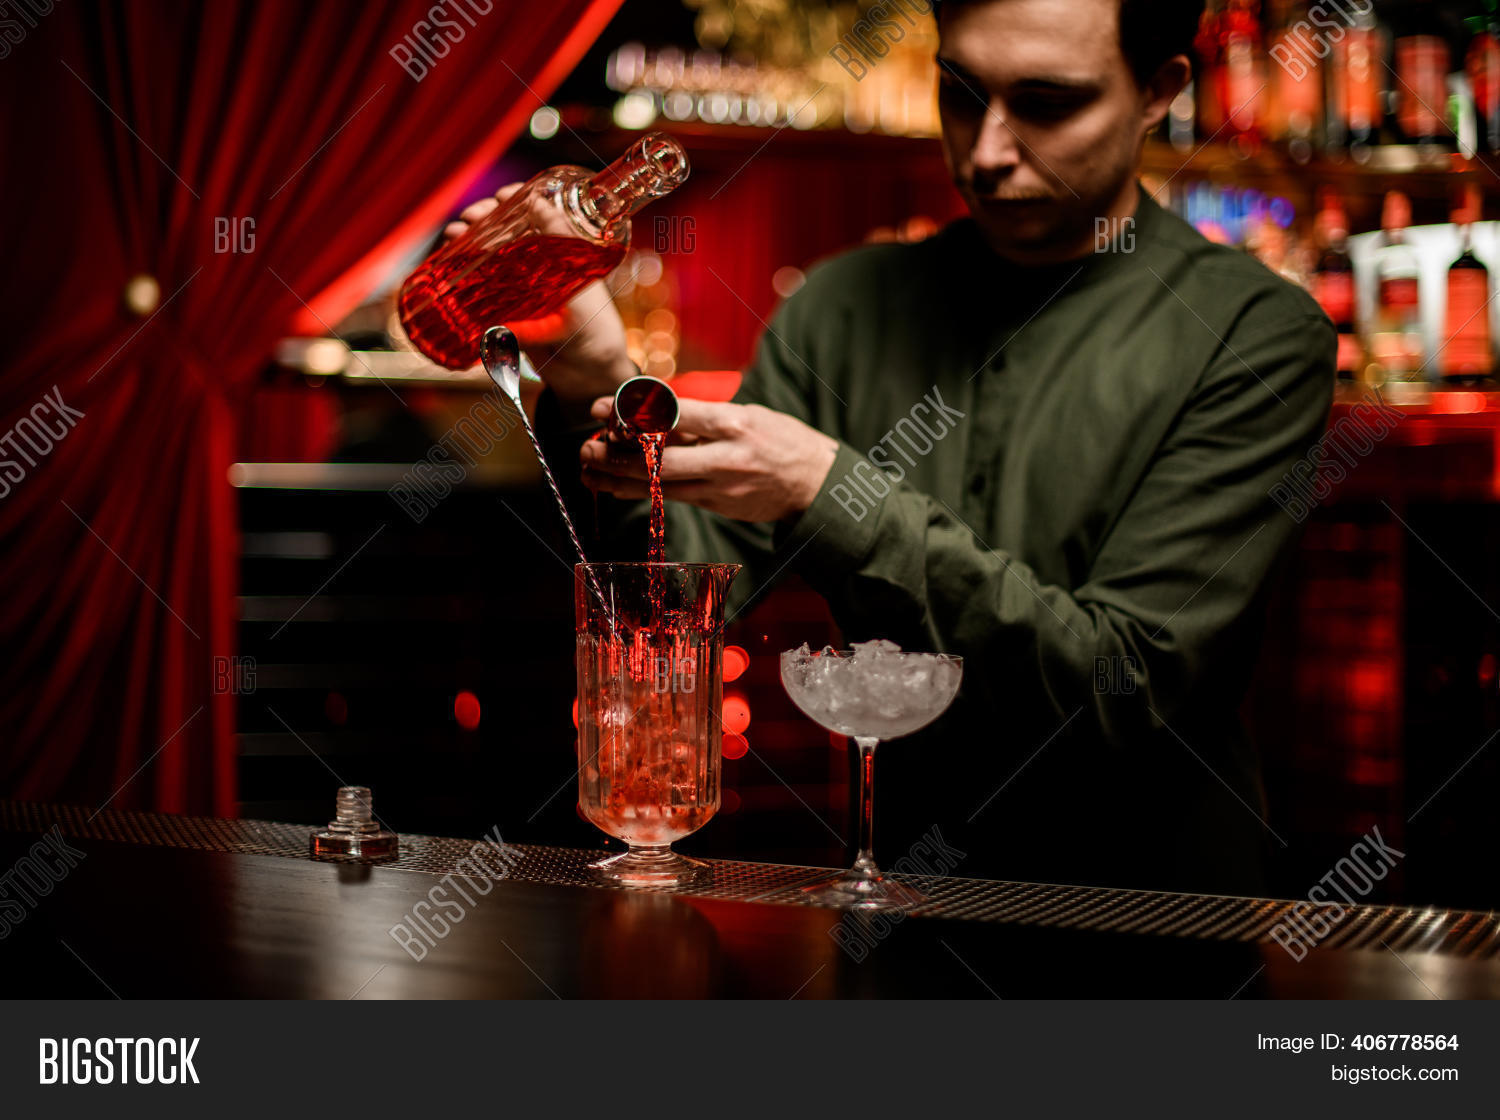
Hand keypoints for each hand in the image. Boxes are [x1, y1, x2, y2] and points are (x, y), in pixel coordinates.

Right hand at [446, 186, 634, 420]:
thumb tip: (493, 332)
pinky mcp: (505, 299)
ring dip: (470, 233)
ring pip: (492, 244)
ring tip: (454, 233)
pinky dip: (462, 260)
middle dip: (488, 214)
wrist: (589, 371)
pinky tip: (446, 253)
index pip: (544, 214)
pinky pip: (482, 273)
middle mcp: (542, 261)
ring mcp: (521, 278)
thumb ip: (535, 331)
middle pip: (511, 224)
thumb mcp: (568, 328)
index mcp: (567, 255)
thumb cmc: (592, 339)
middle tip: (472, 217)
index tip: (506, 196)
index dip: (523, 199)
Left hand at [579, 398, 838, 522]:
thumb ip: (703, 418)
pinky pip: (672, 497)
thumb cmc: (781, 440)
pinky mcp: (719, 506)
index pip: (674, 415)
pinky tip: (617, 487)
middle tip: (587, 447)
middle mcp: (726, 458)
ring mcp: (721, 487)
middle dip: (618, 455)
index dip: (633, 413)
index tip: (603, 408)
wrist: (816, 484)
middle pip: (660, 459)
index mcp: (735, 424)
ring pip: (660, 485)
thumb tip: (653, 413)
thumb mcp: (749, 415)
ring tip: (589, 471)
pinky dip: (642, 491)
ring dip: (620, 479)